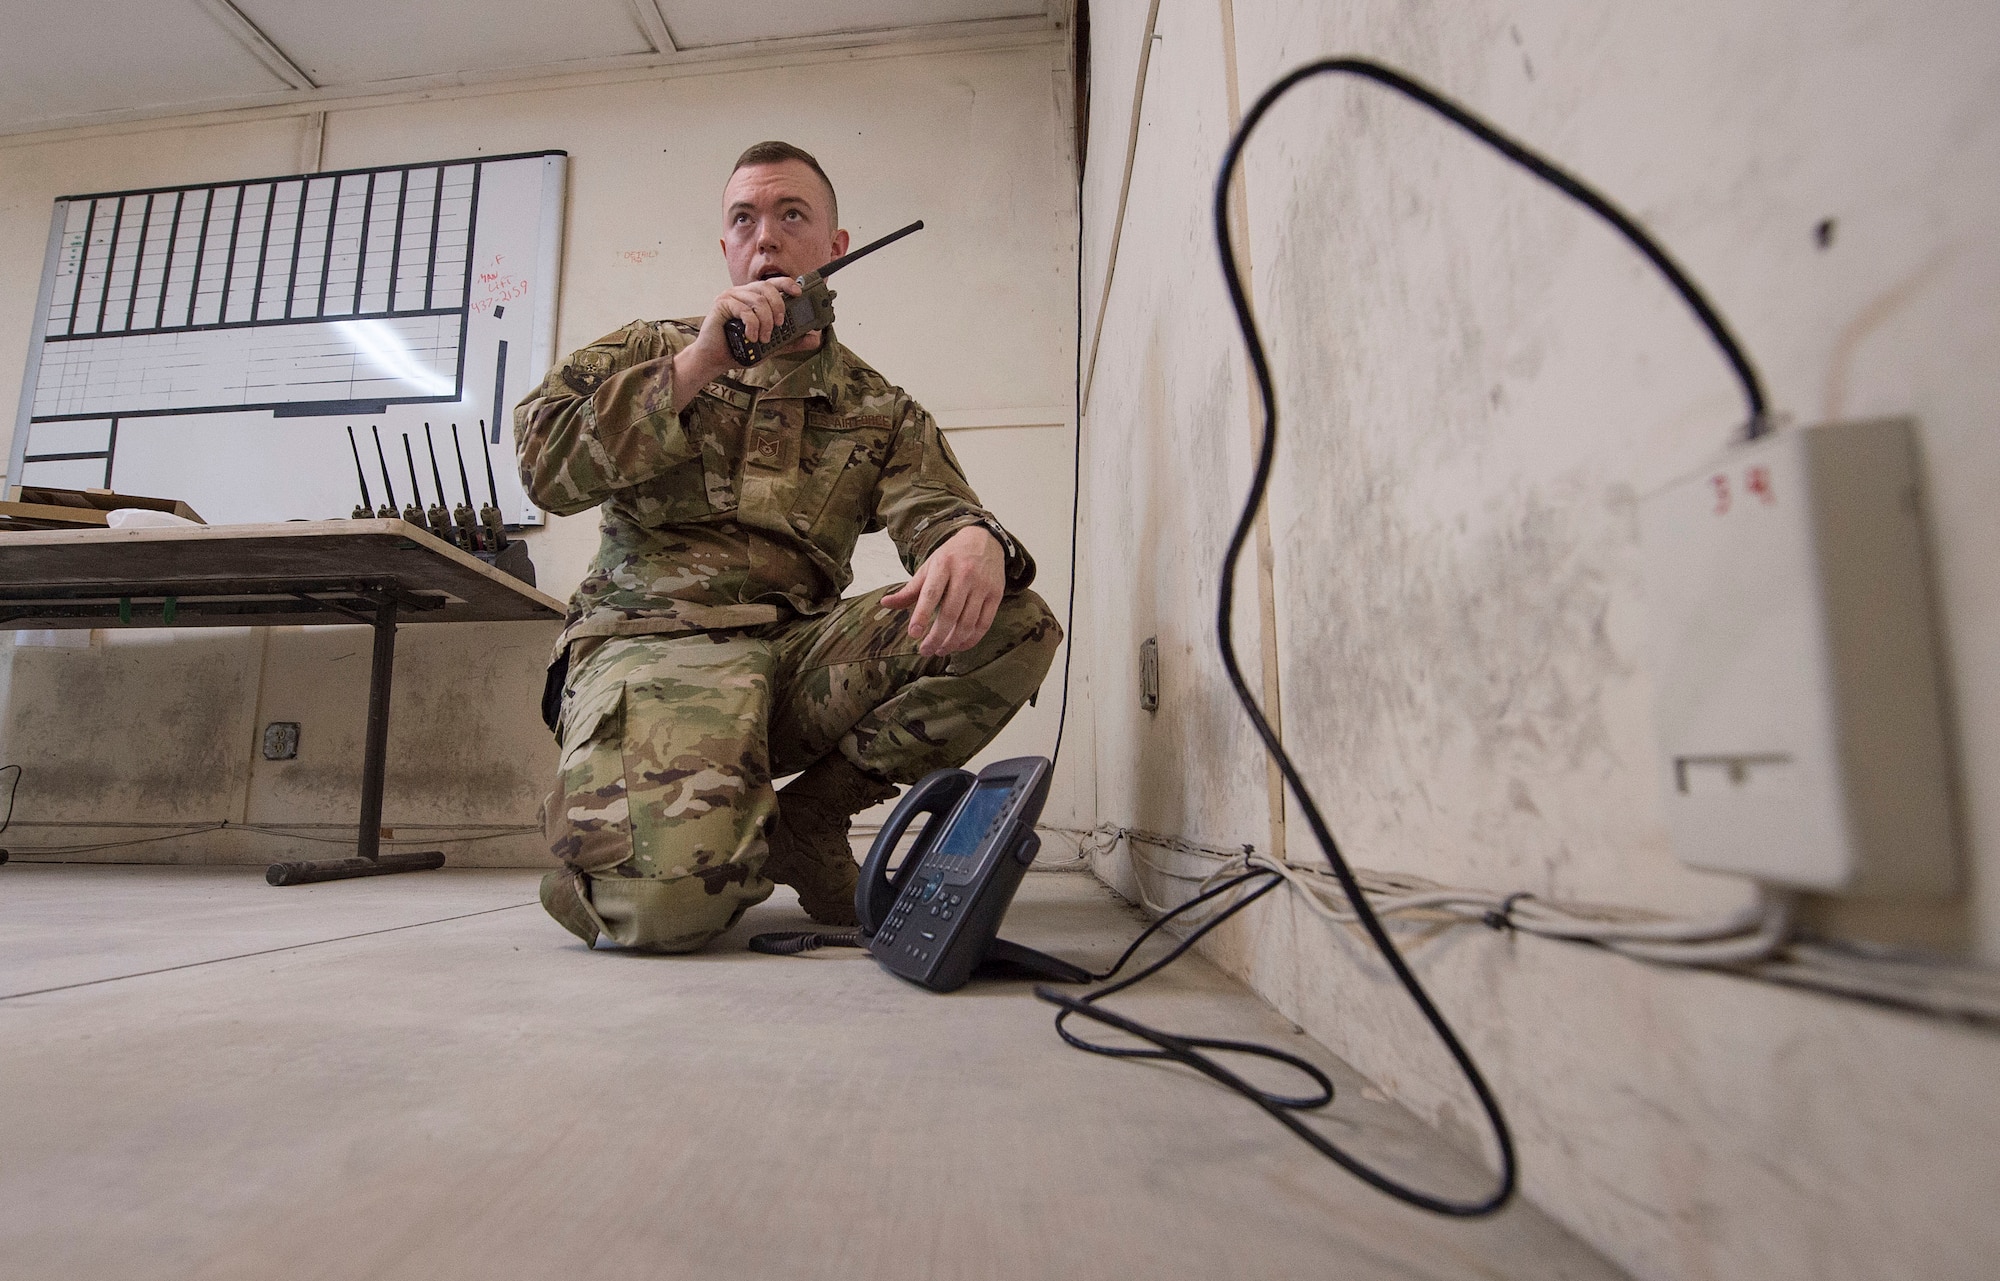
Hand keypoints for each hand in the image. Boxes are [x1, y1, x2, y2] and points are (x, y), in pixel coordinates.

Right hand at [672, 277, 802, 409]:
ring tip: (764, 338)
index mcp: (754, 297)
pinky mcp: (722, 304)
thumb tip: (815, 338)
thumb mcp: (772, 346)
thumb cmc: (740, 349)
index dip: (787, 284)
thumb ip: (792, 341)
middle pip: (767, 288)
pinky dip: (752, 325)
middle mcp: (743, 293)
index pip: (774, 283)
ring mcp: (731, 296)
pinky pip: (744, 310)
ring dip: (765, 321)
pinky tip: (752, 336)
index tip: (799, 293)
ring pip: (757, 300)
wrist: (715, 360)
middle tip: (780, 324)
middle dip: (778, 306)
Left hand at [882, 526, 1005, 657]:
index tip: (913, 634)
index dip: (922, 615)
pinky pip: (984, 623)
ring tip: (940, 650)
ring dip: (953, 642)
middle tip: (925, 650)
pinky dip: (971, 639)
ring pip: (968, 622)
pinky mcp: (996, 594)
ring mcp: (982, 585)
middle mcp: (965, 575)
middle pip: (950, 613)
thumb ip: (910, 589)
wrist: (984, 540)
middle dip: (936, 636)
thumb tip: (885, 603)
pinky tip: (959, 645)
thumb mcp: (929, 567)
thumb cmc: (951, 557)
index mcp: (943, 565)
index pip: (931, 594)